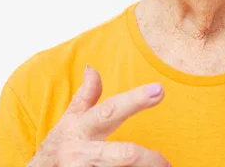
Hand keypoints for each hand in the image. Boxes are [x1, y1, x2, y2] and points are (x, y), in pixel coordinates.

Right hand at [27, 66, 170, 166]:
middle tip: (167, 163)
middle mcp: (83, 154)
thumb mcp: (69, 121)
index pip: (111, 111)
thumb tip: (92, 67)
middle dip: (148, 159)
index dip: (135, 100)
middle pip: (124, 155)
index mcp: (82, 130)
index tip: (160, 90)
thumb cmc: (58, 147)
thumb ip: (86, 97)